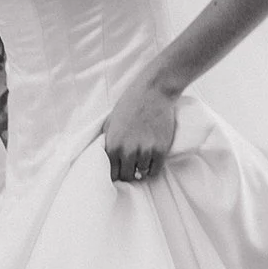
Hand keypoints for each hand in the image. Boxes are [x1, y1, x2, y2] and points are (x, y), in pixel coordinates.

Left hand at [103, 63, 182, 185]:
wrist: (153, 92)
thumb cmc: (130, 104)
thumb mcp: (111, 121)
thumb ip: (108, 140)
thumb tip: (107, 158)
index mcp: (113, 145)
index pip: (112, 174)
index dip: (116, 173)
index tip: (120, 169)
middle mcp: (127, 151)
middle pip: (127, 176)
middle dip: (128, 172)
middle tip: (131, 166)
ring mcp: (145, 151)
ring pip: (141, 174)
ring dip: (141, 170)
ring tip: (142, 162)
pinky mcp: (160, 150)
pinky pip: (155, 170)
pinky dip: (153, 169)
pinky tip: (151, 162)